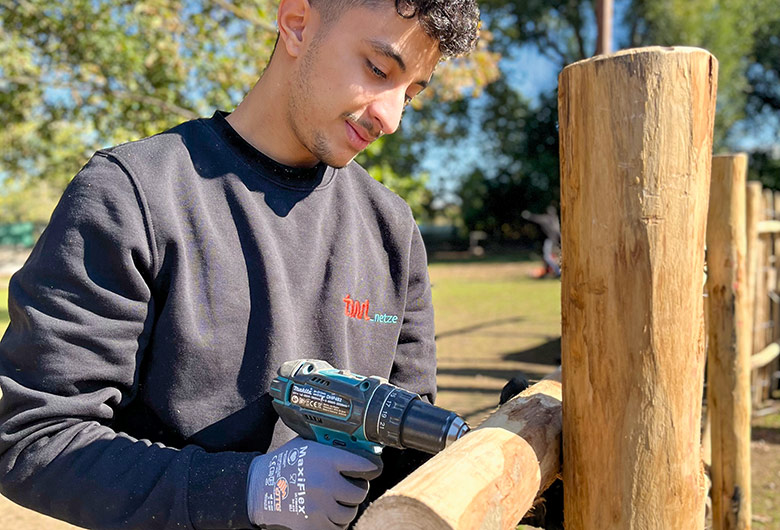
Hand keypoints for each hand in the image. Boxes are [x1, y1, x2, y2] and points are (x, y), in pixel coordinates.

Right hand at [247, 437, 381, 529]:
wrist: (256, 489)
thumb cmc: (282, 465)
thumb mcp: (305, 445)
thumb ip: (328, 444)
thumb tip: (354, 442)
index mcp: (326, 460)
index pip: (364, 465)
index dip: (371, 467)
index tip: (372, 469)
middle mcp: (326, 483)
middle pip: (360, 493)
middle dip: (355, 490)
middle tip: (347, 488)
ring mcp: (320, 507)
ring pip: (349, 513)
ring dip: (344, 508)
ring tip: (333, 501)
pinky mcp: (312, 525)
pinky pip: (336, 528)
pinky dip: (333, 523)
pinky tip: (325, 514)